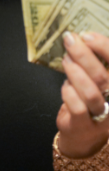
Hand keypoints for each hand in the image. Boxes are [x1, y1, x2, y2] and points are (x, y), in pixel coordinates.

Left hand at [56, 31, 108, 157]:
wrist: (84, 135)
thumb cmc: (90, 100)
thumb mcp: (97, 80)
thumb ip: (96, 62)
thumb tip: (81, 37)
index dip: (105, 47)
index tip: (86, 34)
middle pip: (104, 77)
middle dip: (84, 55)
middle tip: (69, 40)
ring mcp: (103, 118)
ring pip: (91, 92)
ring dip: (75, 72)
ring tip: (66, 59)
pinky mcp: (85, 127)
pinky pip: (76, 107)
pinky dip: (68, 92)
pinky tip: (65, 85)